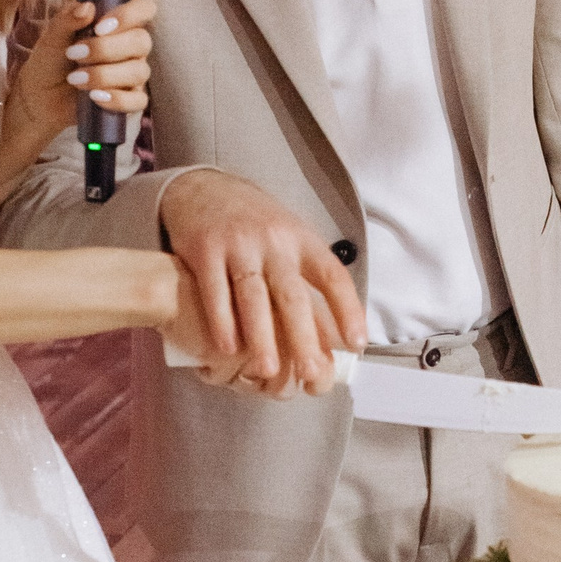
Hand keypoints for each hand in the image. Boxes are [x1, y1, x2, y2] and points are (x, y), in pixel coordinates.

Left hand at [8, 0, 156, 150]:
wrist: (41, 97)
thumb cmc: (51, 61)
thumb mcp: (52, 38)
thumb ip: (67, 20)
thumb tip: (87, 8)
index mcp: (117, 24)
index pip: (143, 8)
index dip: (129, 14)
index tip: (100, 27)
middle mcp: (130, 48)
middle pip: (141, 41)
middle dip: (106, 48)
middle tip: (74, 54)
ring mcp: (132, 75)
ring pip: (138, 71)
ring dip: (104, 75)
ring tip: (74, 79)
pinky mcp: (130, 101)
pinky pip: (138, 101)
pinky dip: (117, 99)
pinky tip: (94, 97)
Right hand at [158, 169, 365, 394]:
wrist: (203, 188)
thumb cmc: (256, 226)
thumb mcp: (291, 237)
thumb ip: (310, 275)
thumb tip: (337, 329)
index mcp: (302, 240)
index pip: (332, 276)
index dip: (347, 310)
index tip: (356, 345)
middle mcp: (274, 241)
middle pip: (292, 294)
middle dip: (303, 336)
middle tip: (310, 373)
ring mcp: (238, 244)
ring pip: (253, 296)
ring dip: (261, 335)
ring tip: (268, 370)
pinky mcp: (204, 248)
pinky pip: (214, 290)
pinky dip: (221, 320)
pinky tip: (226, 348)